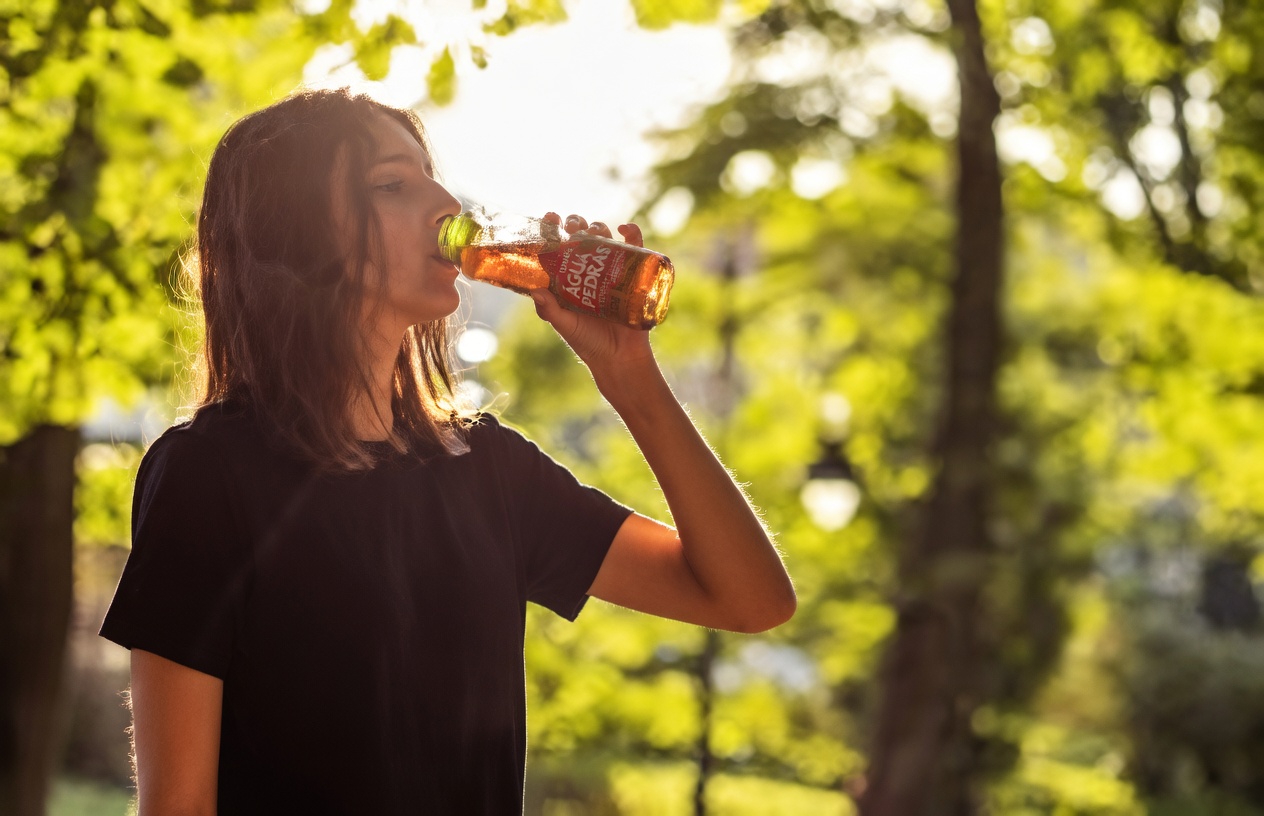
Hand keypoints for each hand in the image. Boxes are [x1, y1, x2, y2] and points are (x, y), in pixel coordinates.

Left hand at [530, 212, 658, 385]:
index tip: (551, 217)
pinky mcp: (633, 275)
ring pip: (605, 239)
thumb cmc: (587, 342)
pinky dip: (632, 234)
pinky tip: (624, 228)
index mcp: (567, 279)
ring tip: (594, 230)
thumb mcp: (564, 325)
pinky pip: (635, 249)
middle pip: (581, 238)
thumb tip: (537, 289)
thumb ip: (549, 309)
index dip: (553, 230)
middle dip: (576, 224)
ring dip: (598, 227)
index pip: (557, 247)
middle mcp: (588, 272)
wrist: (619, 358)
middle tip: (574, 225)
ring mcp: (611, 271)